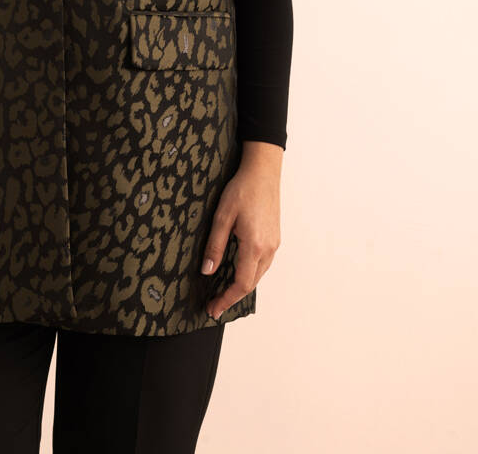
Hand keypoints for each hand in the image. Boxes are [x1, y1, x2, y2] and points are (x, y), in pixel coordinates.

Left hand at [201, 142, 281, 319]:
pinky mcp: (274, 238)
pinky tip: (237, 269)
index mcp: (254, 246)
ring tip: (222, 289)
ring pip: (258, 274)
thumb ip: (215, 245)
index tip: (213, 309)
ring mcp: (274, 244)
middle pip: (251, 283)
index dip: (226, 299)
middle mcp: (268, 249)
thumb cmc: (243, 189)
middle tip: (214, 303)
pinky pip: (262, 263)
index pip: (241, 284)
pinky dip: (249, 272)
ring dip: (241, 284)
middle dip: (232, 296)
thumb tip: (207, 270)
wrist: (263, 172)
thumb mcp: (222, 216)